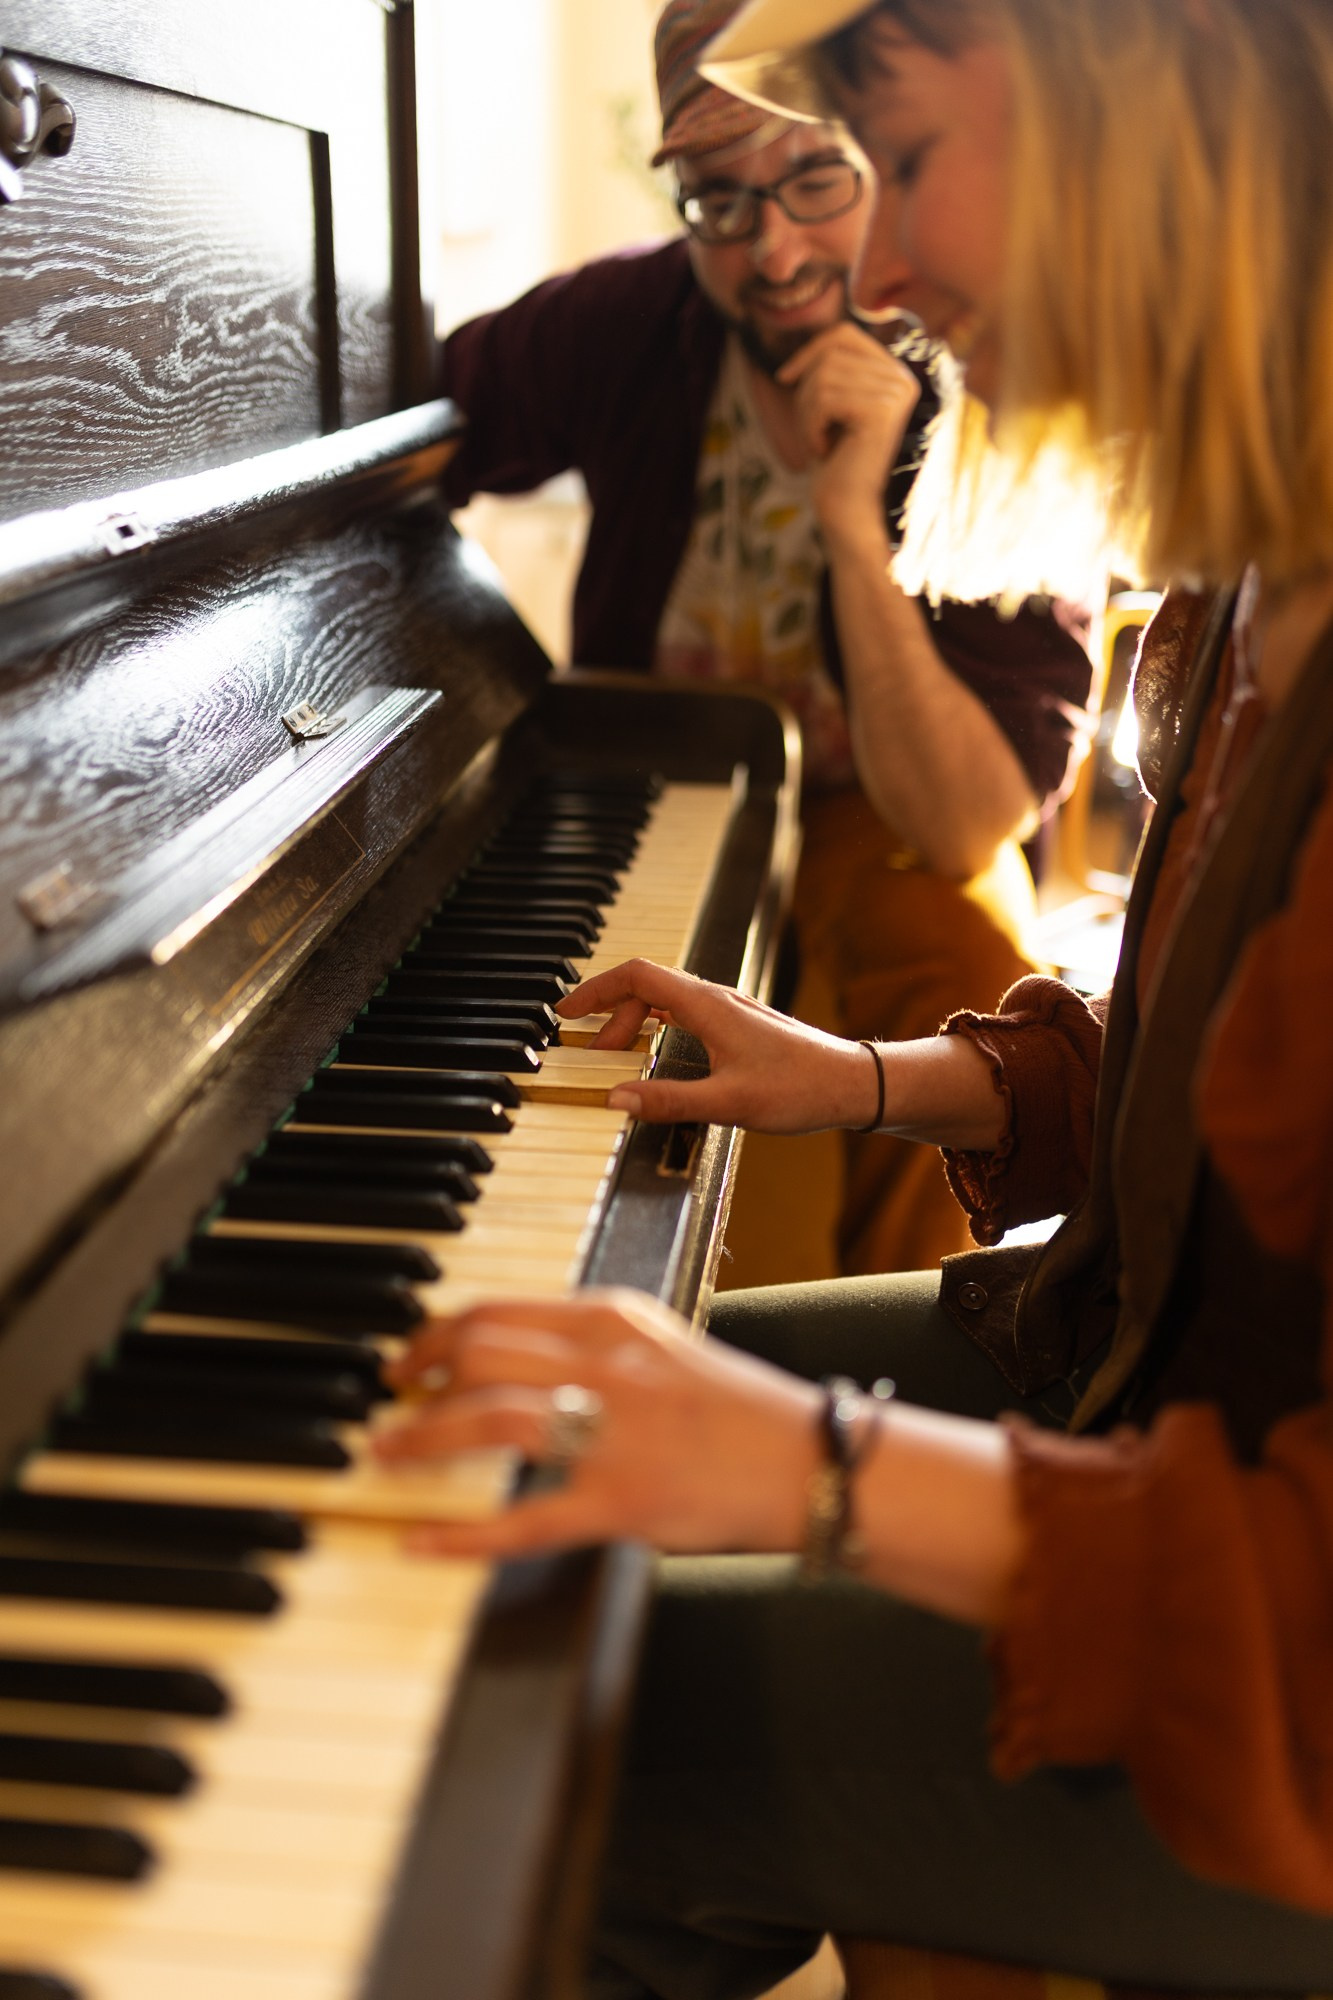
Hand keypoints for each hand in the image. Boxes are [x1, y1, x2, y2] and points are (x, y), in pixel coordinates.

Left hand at [372, 1289, 822, 1558]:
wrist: (810, 1460)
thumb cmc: (737, 1410)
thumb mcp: (661, 1346)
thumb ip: (592, 1344)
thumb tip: (510, 1353)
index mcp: (615, 1320)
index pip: (500, 1308)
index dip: (437, 1333)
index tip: (409, 1358)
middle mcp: (609, 1365)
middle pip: (481, 1350)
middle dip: (418, 1376)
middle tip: (388, 1401)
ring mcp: (615, 1434)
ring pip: (490, 1418)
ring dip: (423, 1436)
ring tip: (387, 1453)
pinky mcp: (622, 1502)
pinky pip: (524, 1518)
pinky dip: (461, 1533)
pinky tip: (421, 1540)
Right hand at [556, 958, 878, 1130]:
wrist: (854, 1084)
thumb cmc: (801, 1089)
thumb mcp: (729, 1103)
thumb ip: (669, 1101)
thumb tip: (616, 1100)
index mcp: (707, 1006)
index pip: (636, 975)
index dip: (595, 989)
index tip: (566, 1010)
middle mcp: (717, 998)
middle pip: (646, 986)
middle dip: (610, 1014)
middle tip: (591, 1052)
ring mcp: (730, 1009)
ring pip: (666, 999)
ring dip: (634, 1021)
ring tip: (617, 1056)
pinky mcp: (740, 1024)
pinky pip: (684, 1011)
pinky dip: (657, 1025)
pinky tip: (657, 1052)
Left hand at [777, 322, 920, 548]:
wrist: (847, 506)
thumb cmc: (835, 458)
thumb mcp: (832, 404)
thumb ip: (831, 369)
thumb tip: (811, 341)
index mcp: (895, 373)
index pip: (845, 334)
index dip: (809, 350)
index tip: (785, 378)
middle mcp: (903, 379)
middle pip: (831, 355)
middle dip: (806, 391)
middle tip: (809, 428)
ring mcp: (896, 394)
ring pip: (824, 377)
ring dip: (806, 413)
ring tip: (817, 441)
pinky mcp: (883, 412)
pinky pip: (825, 399)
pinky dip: (810, 426)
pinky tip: (823, 450)